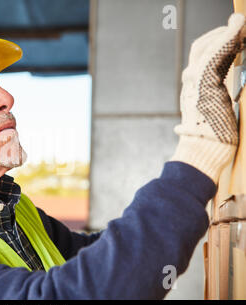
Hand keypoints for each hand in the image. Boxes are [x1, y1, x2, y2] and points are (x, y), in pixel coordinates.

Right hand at [171, 13, 245, 183]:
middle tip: (239, 26)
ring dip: (227, 33)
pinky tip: (236, 32)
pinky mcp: (204, 86)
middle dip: (220, 35)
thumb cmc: (211, 141)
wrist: (203, 154)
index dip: (218, 44)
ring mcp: (194, 84)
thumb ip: (218, 98)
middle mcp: (190, 85)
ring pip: (208, 50)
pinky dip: (225, 40)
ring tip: (241, 23)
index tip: (235, 37)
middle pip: (200, 50)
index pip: (202, 59)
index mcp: (193, 91)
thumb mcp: (216, 115)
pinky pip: (214, 57)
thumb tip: (226, 95)